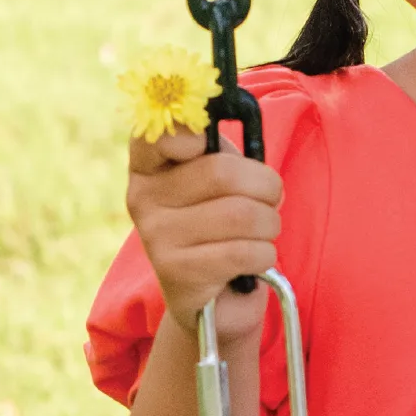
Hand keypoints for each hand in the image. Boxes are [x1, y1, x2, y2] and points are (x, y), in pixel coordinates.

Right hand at [125, 124, 282, 347]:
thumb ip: (221, 150)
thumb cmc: (223, 225)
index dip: (185, 129)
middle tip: (272, 198)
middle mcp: (142, 198)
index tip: (203, 140)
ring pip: (241, 214)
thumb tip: (231, 116)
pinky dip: (265, 255)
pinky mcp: (177, 274)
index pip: (155, 132)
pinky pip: (244, 251)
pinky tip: (254, 260)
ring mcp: (156, 237)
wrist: (217, 298)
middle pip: (221, 173)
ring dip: (270, 224)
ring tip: (263, 232)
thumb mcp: (220, 179)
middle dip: (266, 186)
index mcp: (149, 164)